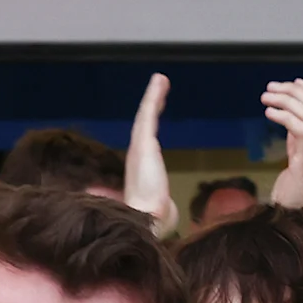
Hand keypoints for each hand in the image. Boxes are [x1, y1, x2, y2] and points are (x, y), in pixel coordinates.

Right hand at [122, 72, 174, 230]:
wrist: (145, 222)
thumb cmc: (154, 220)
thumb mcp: (159, 209)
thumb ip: (162, 206)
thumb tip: (165, 211)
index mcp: (139, 169)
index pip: (145, 142)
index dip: (150, 126)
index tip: (155, 114)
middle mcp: (136, 156)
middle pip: (144, 125)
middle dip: (152, 107)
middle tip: (159, 90)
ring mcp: (138, 148)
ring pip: (146, 116)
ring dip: (153, 97)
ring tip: (160, 80)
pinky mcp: (143, 143)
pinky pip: (148, 114)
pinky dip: (153, 97)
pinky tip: (159, 82)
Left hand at [263, 78, 302, 207]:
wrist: (296, 217)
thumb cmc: (295, 189)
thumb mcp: (299, 156)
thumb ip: (299, 137)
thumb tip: (288, 115)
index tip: (295, 82)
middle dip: (293, 91)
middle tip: (271, 88)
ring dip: (285, 100)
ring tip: (266, 97)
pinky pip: (299, 129)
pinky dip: (283, 115)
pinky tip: (269, 113)